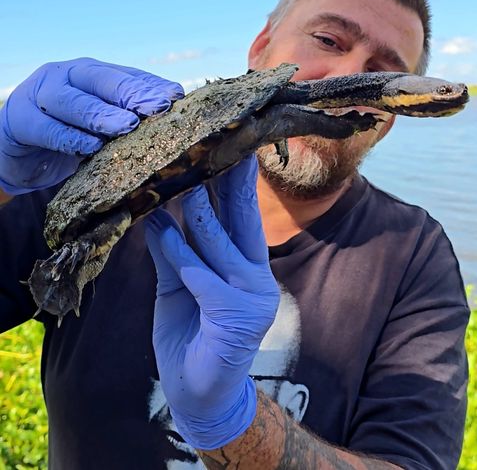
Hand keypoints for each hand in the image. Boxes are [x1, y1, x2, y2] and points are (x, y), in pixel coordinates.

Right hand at [0, 58, 183, 193]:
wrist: (19, 149)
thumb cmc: (70, 131)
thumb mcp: (101, 122)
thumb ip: (128, 115)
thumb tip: (173, 118)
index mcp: (91, 72)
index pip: (126, 75)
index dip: (151, 86)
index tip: (177, 97)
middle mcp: (66, 75)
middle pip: (101, 81)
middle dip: (132, 94)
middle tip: (157, 108)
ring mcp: (39, 94)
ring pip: (72, 101)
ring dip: (102, 115)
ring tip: (128, 126)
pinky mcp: (20, 120)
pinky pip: (47, 129)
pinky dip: (70, 138)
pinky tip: (91, 146)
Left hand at [144, 155, 279, 450]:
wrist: (200, 396)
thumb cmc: (191, 339)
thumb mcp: (178, 287)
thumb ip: (174, 251)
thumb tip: (158, 209)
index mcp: (248, 266)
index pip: (243, 215)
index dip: (235, 180)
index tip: (227, 143)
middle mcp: (257, 276)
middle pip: (243, 218)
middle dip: (230, 178)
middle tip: (217, 139)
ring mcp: (253, 295)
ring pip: (216, 242)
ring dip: (192, 210)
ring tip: (174, 181)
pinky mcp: (237, 315)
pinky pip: (200, 275)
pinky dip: (177, 252)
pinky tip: (158, 230)